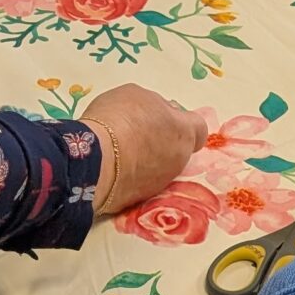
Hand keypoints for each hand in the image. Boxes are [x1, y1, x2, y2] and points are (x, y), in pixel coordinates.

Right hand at [83, 82, 208, 216]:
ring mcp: (161, 182)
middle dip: (163, 142)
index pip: (198, 129)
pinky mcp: (141, 199)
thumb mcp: (137, 95)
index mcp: (184, 131)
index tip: (165, 118)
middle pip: (178, 149)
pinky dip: (132, 175)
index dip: (182, 123)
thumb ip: (155, 104)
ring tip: (120, 150)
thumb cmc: (119, 119)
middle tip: (139, 133)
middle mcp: (179, 160)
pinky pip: (141, 183)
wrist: (96, 160)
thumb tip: (160, 112)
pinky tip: (113, 166)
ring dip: (147, 159)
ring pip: (160, 168)